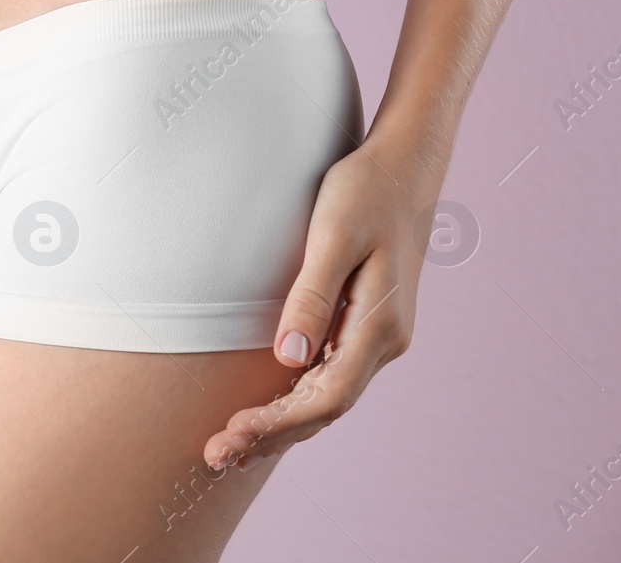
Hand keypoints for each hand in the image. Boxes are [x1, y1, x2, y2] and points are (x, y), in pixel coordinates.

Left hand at [204, 134, 442, 469]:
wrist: (404, 163)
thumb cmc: (365, 190)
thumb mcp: (334, 237)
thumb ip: (312, 298)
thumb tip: (289, 358)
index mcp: (380, 327)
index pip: (324, 398)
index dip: (276, 424)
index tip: (231, 437)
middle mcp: (385, 341)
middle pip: (324, 408)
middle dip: (271, 435)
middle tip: (215, 457)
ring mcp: (379, 334)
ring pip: (328, 396)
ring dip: (282, 423)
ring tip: (233, 447)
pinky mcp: (367, 323)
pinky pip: (331, 375)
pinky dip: (297, 399)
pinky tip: (268, 410)